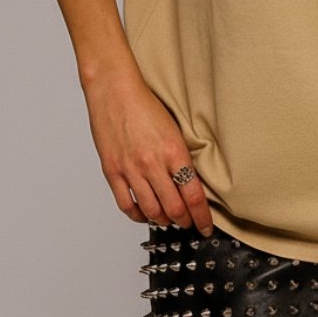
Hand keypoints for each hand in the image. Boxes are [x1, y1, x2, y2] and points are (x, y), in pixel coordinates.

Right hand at [82, 68, 214, 234]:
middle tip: (189, 223)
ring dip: (163, 220)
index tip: (205, 226)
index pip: (194, 195)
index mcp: (174, 151)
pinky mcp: (112, 171)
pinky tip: (144, 213)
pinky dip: (138, 215)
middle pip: (174, 208)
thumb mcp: (174, 129)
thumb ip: (181, 157)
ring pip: (152, 211)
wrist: (114, 90)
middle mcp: (153, 164)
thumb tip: (191, 182)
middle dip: (185, 221)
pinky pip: (126, 205)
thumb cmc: (144, 104)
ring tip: (169, 218)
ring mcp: (131, 170)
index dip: (202, 217)